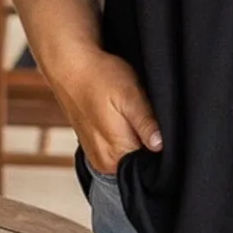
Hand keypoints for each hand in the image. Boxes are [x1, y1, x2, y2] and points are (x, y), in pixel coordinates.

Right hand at [46, 44, 162, 176]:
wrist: (70, 67)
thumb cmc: (100, 77)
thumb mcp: (130, 96)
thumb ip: (145, 124)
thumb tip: (160, 145)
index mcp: (116, 156)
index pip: (151, 165)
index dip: (161, 145)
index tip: (159, 126)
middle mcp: (105, 163)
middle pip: (140, 161)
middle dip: (148, 142)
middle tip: (144, 115)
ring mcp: (97, 156)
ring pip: (130, 153)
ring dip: (135, 137)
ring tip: (130, 114)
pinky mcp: (94, 146)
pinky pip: (118, 148)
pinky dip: (123, 134)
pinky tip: (120, 116)